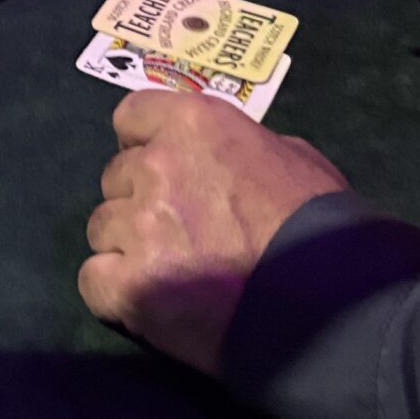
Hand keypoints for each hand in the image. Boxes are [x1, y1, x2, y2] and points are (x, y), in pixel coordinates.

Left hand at [78, 92, 349, 374]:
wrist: (326, 300)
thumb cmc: (320, 222)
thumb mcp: (291, 155)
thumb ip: (241, 146)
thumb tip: (223, 159)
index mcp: (194, 123)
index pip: (130, 117)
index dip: (143, 144)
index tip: (163, 170)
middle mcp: (156, 165)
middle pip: (116, 178)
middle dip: (139, 200)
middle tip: (176, 232)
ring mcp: (139, 226)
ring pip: (101, 229)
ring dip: (127, 247)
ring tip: (170, 274)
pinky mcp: (131, 286)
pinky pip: (93, 280)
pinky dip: (114, 291)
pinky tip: (147, 302)